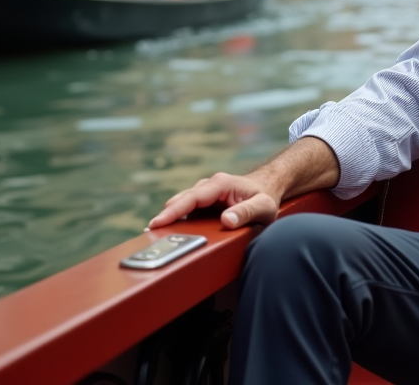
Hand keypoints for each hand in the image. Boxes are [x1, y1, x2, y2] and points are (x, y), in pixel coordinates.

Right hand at [148, 172, 281, 230]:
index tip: (158, 222)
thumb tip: (226, 219)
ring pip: (181, 204)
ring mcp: (204, 194)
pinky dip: (177, 221)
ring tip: (155, 235)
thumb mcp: (264, 206)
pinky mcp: (202, 204)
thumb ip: (247, 212)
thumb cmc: (266, 197)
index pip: (193, 197)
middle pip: (182, 200)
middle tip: (151, 232)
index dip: (174, 210)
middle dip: (166, 215)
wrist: (268, 188)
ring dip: (169, 218)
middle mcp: (208, 186)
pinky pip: (186, 211)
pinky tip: (169, 234)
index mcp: (220, 184)